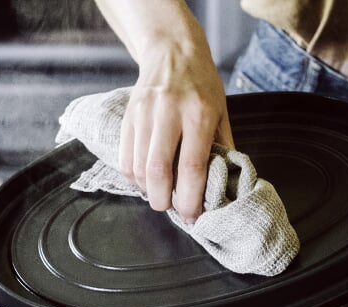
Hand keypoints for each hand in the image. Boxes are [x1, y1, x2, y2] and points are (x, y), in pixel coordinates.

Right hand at [97, 0, 233, 221]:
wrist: (172, 51)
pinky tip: (146, 178)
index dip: (190, 199)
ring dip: (148, 190)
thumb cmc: (201, 84)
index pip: (191, 168)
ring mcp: (144, 115)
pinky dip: (134, 177)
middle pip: (157, 172)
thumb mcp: (221, 112)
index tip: (192, 215)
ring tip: (160, 192)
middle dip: (163, 200)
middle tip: (171, 207)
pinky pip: (125, 159)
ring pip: (138, 169)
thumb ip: (222, 147)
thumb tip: (223, 184)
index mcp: (198, 115)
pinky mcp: (128, 117)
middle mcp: (168, 114)